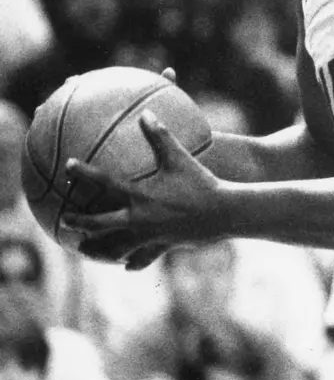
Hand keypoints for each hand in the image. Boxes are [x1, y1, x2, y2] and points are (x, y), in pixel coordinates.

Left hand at [64, 111, 224, 267]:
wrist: (223, 212)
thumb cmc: (200, 182)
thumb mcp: (179, 156)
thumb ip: (160, 135)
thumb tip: (145, 113)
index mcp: (140, 195)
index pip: (105, 183)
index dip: (84, 173)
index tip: (68, 167)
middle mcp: (140, 218)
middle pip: (101, 223)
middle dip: (80, 222)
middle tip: (64, 220)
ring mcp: (150, 236)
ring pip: (117, 247)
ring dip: (99, 249)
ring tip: (86, 250)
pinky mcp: (163, 246)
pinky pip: (144, 258)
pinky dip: (133, 262)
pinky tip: (126, 266)